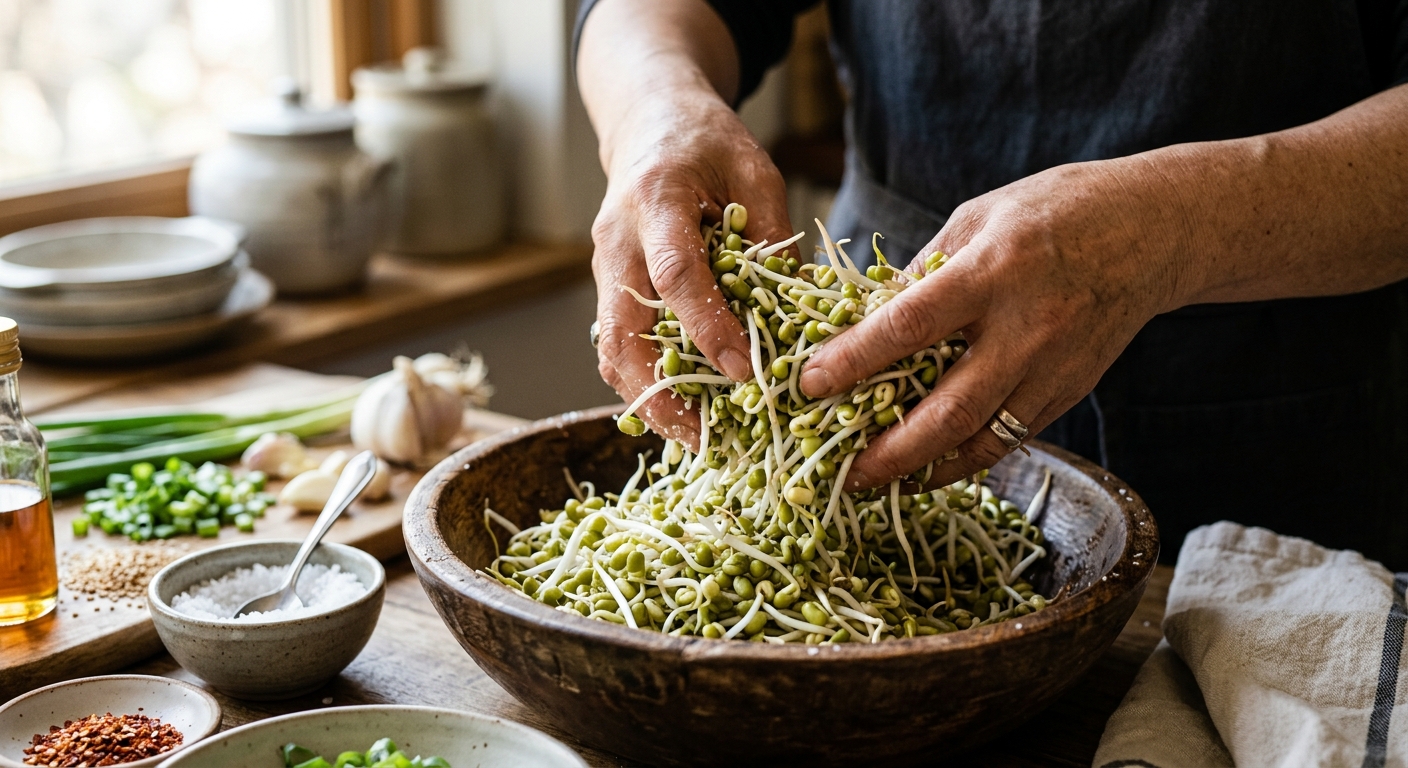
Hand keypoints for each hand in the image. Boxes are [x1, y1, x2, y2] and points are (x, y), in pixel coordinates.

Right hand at [591, 90, 793, 444]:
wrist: (649, 122)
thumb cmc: (706, 142)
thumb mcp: (754, 169)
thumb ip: (770, 234)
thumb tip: (796, 307)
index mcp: (655, 202)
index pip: (676, 277)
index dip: (707, 329)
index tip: (743, 371)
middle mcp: (617, 241)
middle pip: (620, 332)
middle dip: (659, 391)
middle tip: (705, 437)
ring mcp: (604, 268)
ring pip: (610, 349)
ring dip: (647, 399)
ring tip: (697, 438)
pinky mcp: (609, 288)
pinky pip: (616, 345)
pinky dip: (644, 383)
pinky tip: (684, 410)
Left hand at [800, 157, 1192, 488]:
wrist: (1153, 230)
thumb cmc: (1053, 212)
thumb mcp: (977, 218)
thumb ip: (923, 273)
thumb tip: (862, 317)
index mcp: (992, 271)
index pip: (910, 324)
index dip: (855, 359)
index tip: (808, 384)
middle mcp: (1025, 328)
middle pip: (949, 410)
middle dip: (890, 451)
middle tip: (843, 472)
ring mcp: (1053, 368)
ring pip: (983, 441)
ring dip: (925, 470)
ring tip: (878, 483)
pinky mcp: (1069, 391)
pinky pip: (1010, 438)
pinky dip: (965, 459)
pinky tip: (928, 467)